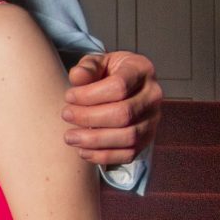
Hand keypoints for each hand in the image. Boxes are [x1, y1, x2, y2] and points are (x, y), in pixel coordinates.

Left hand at [62, 50, 162, 166]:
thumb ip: (87, 68)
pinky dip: (103, 156)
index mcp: (141, 70)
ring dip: (94, 140)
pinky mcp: (146, 140)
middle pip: (123, 114)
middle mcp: (153, 96)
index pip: (119, 86)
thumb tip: (77, 76)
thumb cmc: (107, 74)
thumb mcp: (97, 63)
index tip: (69, 97)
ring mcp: (152, 120)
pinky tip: (82, 151)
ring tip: (70, 137)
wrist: (124, 88)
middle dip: (89, 118)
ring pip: (127, 136)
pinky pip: (128, 154)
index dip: (90, 94)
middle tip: (66, 115)